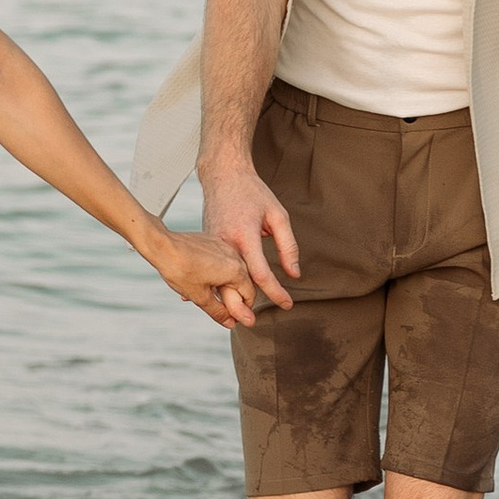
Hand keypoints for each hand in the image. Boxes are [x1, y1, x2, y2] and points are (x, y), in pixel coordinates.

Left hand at [154, 231, 259, 327]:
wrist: (162, 245)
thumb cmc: (180, 270)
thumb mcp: (200, 297)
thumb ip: (219, 312)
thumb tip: (231, 323)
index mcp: (236, 270)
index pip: (250, 295)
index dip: (242, 310)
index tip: (231, 317)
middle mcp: (235, 255)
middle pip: (243, 282)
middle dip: (233, 296)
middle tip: (217, 306)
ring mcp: (224, 246)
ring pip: (232, 270)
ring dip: (225, 283)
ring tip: (206, 291)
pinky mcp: (214, 241)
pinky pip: (222, 260)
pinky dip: (217, 271)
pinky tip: (200, 277)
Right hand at [198, 153, 298, 310]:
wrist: (222, 175)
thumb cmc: (253, 193)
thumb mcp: (278, 215)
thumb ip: (288, 246)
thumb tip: (294, 274)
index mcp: (245, 236)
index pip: (261, 274)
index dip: (276, 293)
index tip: (287, 305)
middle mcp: (225, 244)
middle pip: (233, 285)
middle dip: (244, 307)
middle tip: (255, 323)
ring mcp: (211, 244)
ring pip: (218, 280)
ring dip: (226, 300)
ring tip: (236, 319)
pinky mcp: (205, 243)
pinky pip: (209, 269)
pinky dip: (209, 285)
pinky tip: (204, 300)